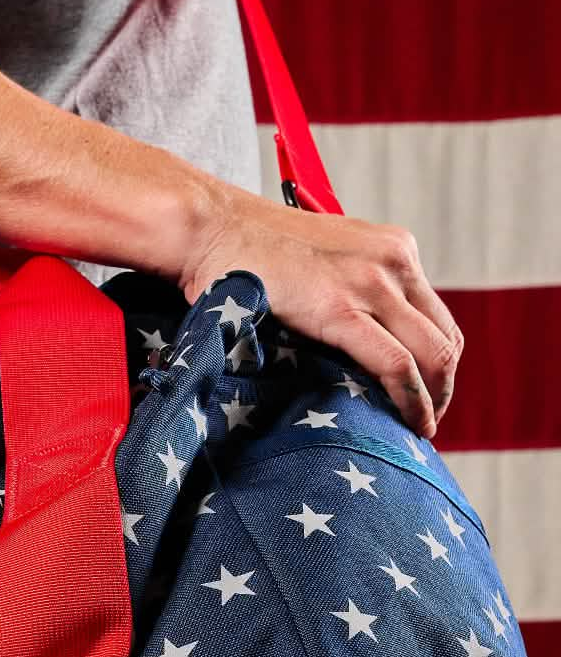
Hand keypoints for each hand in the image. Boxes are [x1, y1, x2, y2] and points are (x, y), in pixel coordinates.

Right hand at [179, 183, 462, 439]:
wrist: (212, 228)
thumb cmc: (250, 251)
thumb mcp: (321, 260)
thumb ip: (347, 290)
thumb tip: (352, 341)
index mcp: (392, 248)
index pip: (436, 316)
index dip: (438, 364)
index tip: (423, 395)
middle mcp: (394, 261)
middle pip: (444, 338)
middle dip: (441, 387)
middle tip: (423, 421)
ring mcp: (371, 283)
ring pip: (432, 354)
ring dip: (432, 398)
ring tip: (416, 428)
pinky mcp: (341, 310)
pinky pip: (397, 364)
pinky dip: (410, 400)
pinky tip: (407, 422)